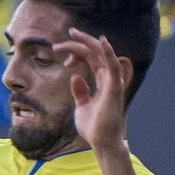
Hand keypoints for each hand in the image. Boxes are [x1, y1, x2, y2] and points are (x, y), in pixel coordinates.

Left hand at [54, 28, 128, 152]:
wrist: (101, 142)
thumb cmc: (93, 126)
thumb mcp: (82, 106)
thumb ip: (80, 91)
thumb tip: (75, 77)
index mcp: (102, 82)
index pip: (92, 59)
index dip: (78, 51)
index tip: (61, 50)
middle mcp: (109, 79)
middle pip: (96, 53)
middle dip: (81, 41)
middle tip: (68, 32)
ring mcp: (112, 82)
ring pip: (102, 55)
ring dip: (87, 43)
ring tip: (72, 34)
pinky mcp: (113, 88)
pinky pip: (113, 66)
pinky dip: (108, 52)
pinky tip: (101, 41)